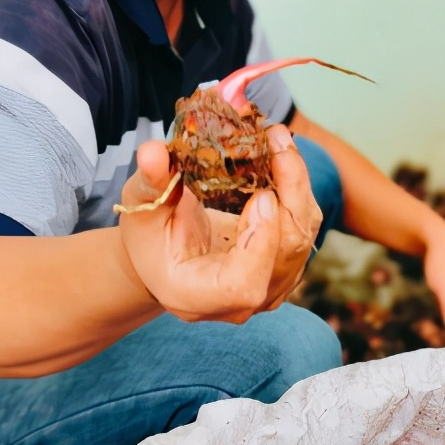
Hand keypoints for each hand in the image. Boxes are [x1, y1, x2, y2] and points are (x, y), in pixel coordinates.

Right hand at [117, 127, 318, 322]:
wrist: (165, 252)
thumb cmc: (148, 234)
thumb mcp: (140, 206)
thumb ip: (149, 182)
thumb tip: (153, 151)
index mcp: (194, 296)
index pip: (244, 286)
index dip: (260, 242)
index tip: (261, 195)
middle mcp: (237, 303)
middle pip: (286, 252)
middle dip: (289, 191)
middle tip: (276, 141)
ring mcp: (267, 288)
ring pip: (301, 236)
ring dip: (296, 183)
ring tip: (279, 141)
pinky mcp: (284, 267)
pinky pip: (303, 228)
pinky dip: (297, 190)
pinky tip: (281, 158)